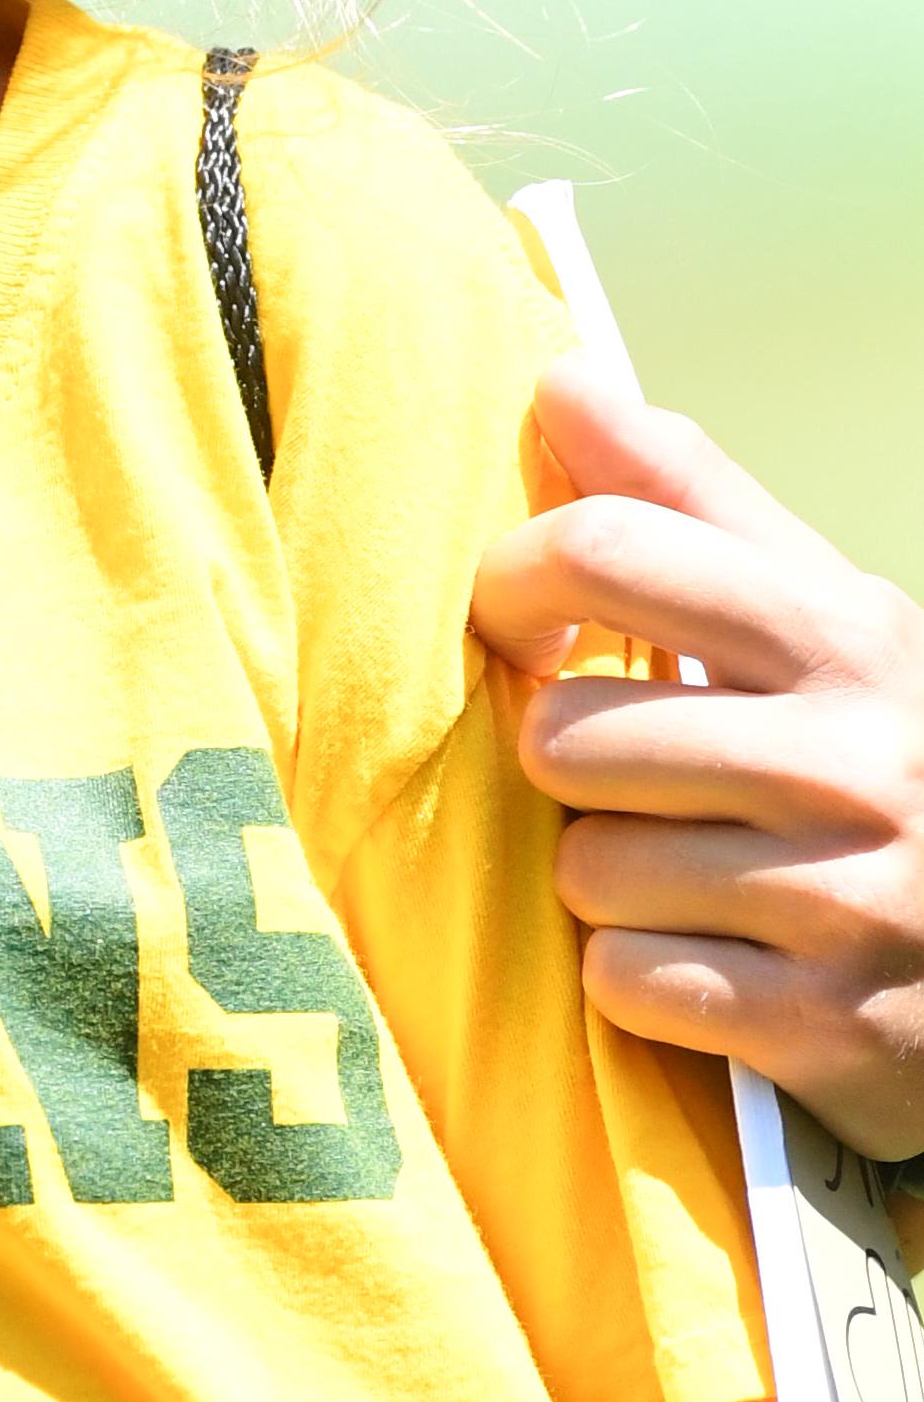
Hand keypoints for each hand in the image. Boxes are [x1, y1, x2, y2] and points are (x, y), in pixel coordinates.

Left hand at [470, 355, 923, 1156]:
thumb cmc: (884, 764)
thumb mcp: (823, 620)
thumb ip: (686, 500)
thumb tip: (564, 377)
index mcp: (844, 637)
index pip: (609, 550)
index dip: (517, 582)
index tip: (524, 619)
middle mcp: (852, 759)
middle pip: (563, 735)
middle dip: (576, 769)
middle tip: (647, 784)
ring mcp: (844, 898)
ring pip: (584, 870)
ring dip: (610, 885)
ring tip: (701, 879)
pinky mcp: (824, 1024)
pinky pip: (624, 980)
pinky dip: (646, 983)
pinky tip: (723, 964)